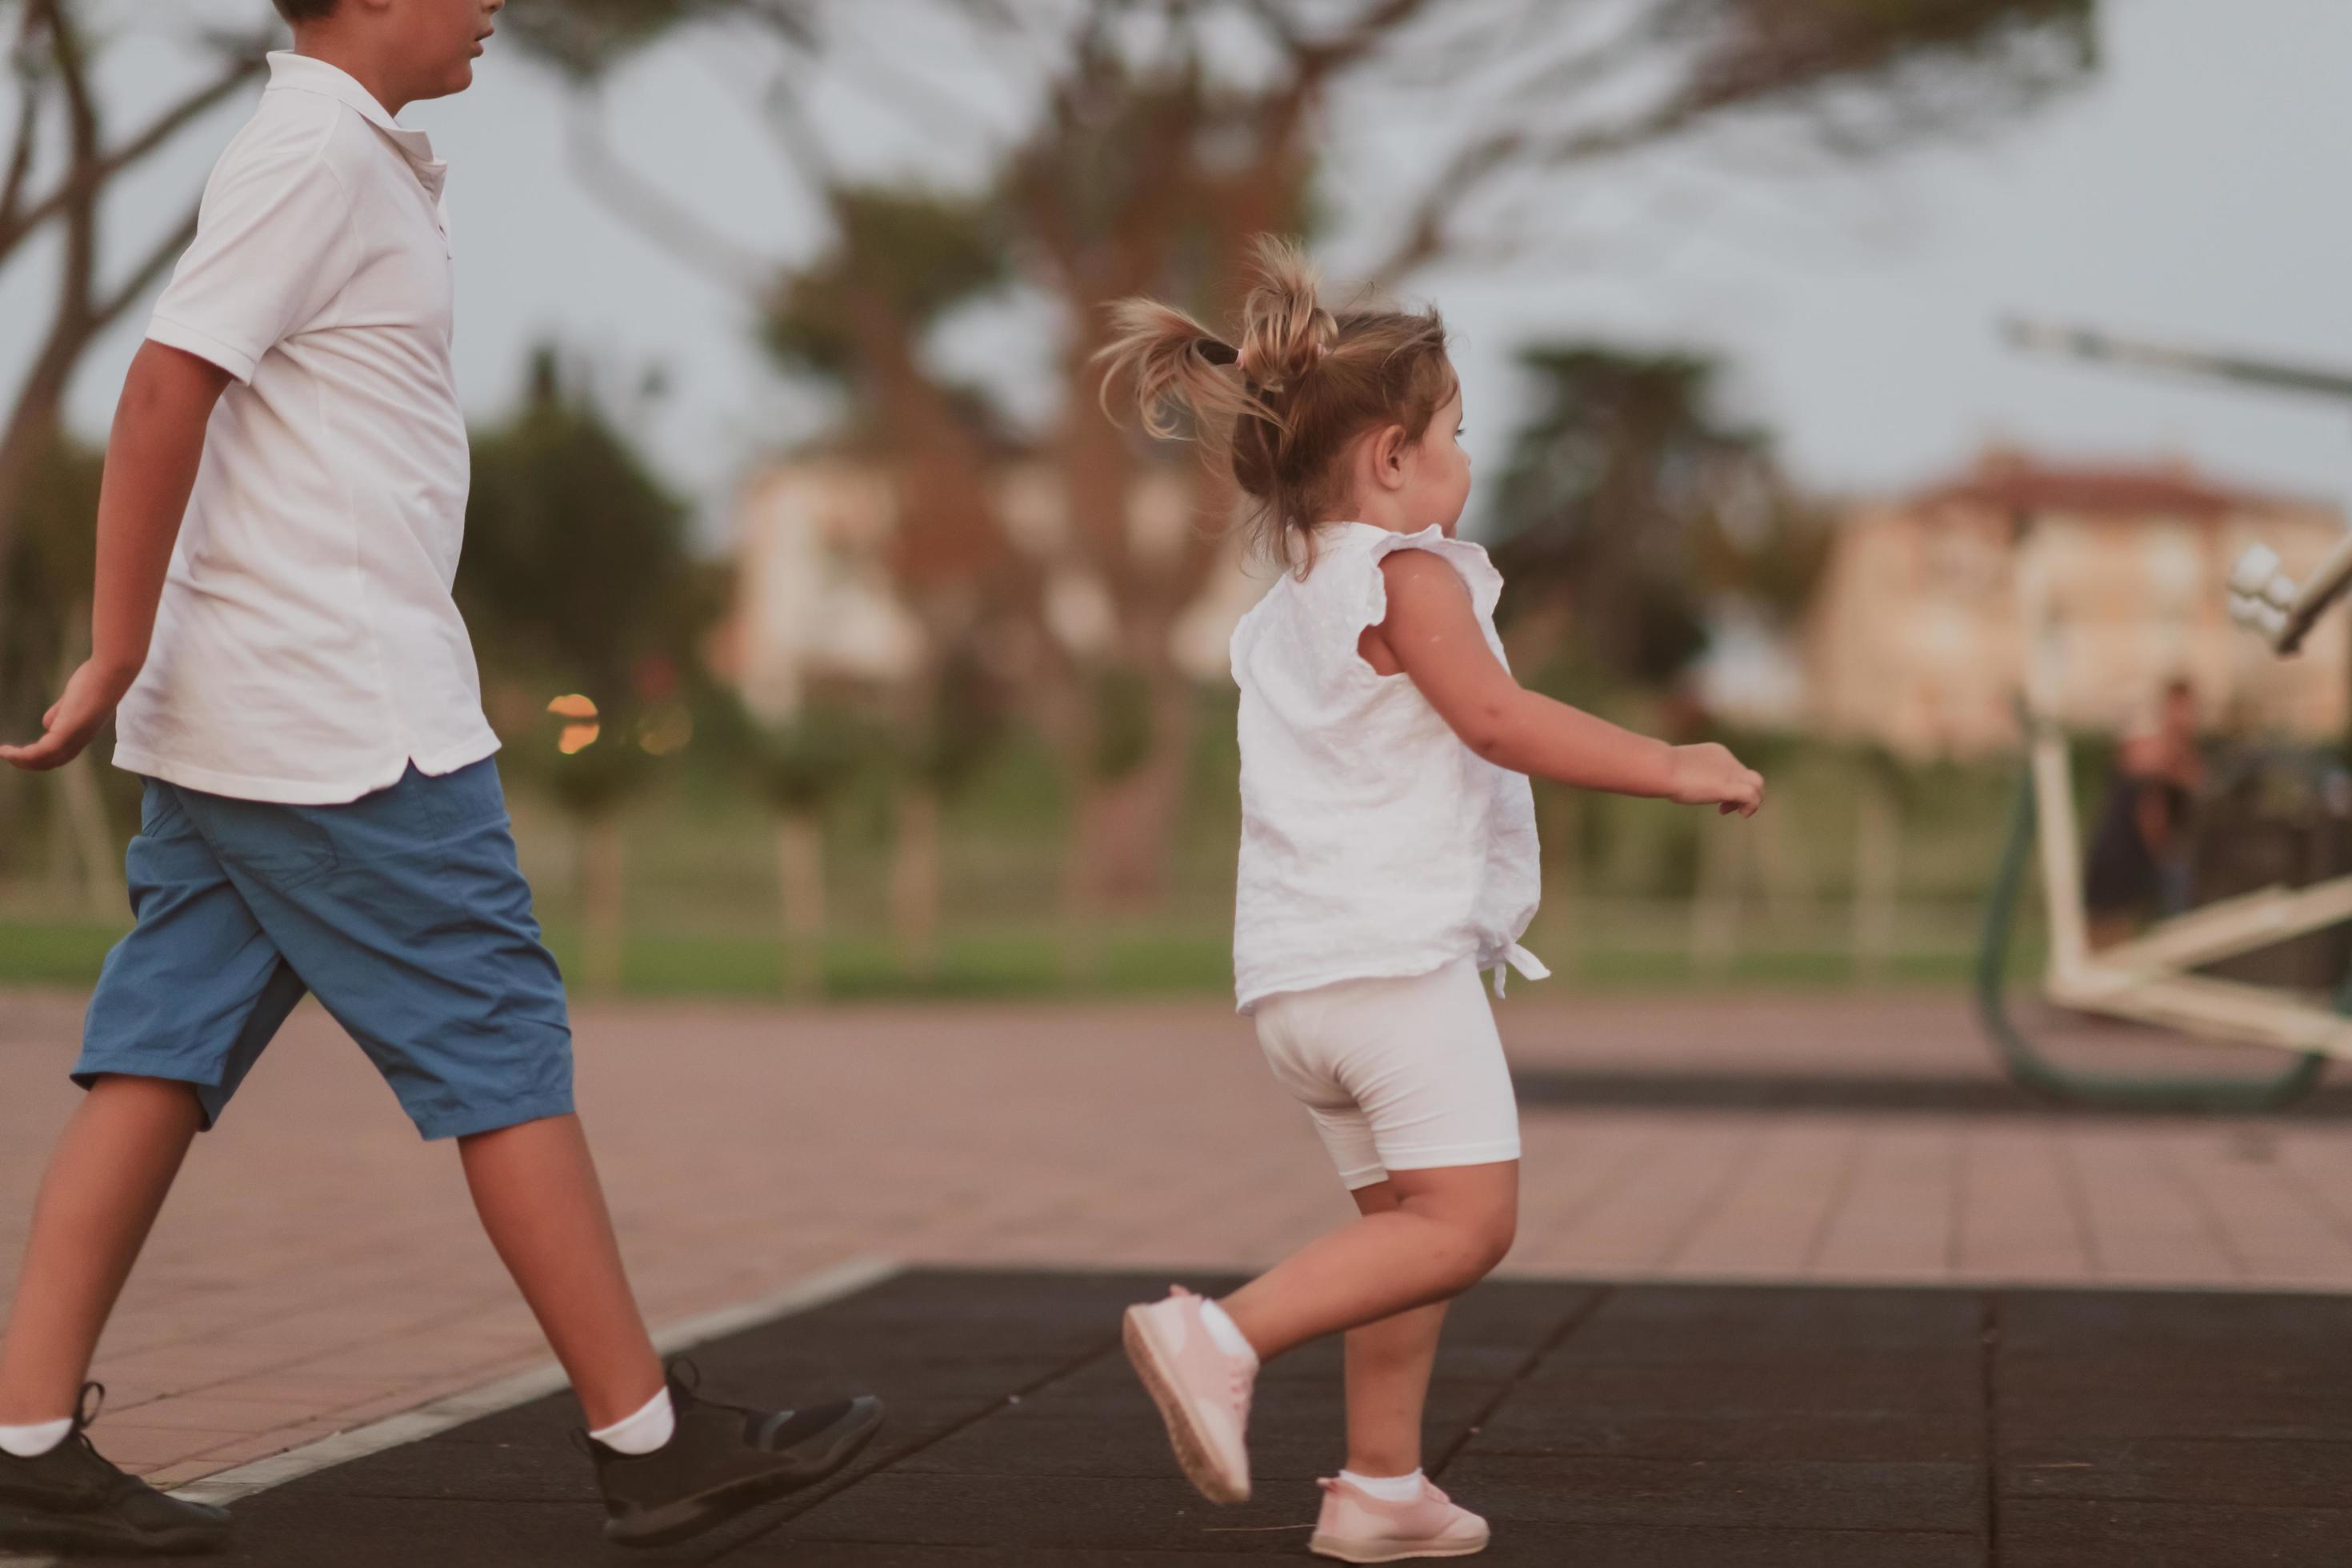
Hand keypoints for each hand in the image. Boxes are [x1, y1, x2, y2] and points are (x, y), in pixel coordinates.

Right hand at [0, 659, 131, 771]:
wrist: (110, 673)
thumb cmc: (94, 682)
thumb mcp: (72, 701)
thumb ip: (60, 713)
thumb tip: (46, 724)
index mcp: (81, 734)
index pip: (59, 755)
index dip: (40, 757)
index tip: (21, 754)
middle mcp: (80, 741)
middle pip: (51, 762)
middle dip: (28, 762)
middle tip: (8, 757)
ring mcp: (75, 737)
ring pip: (45, 760)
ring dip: (22, 760)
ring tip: (4, 754)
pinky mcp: (68, 731)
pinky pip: (42, 751)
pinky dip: (23, 754)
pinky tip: (9, 751)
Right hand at [1666, 742, 1764, 817]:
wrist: (1663, 768)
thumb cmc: (1662, 770)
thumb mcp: (1678, 769)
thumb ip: (1687, 774)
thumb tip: (1676, 783)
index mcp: (1716, 753)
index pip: (1734, 768)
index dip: (1729, 785)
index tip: (1714, 800)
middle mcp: (1727, 759)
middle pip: (1748, 776)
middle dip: (1740, 794)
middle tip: (1723, 808)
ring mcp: (1731, 772)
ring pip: (1758, 784)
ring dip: (1752, 800)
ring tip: (1740, 812)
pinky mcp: (1731, 786)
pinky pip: (1753, 796)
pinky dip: (1751, 807)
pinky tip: (1741, 814)